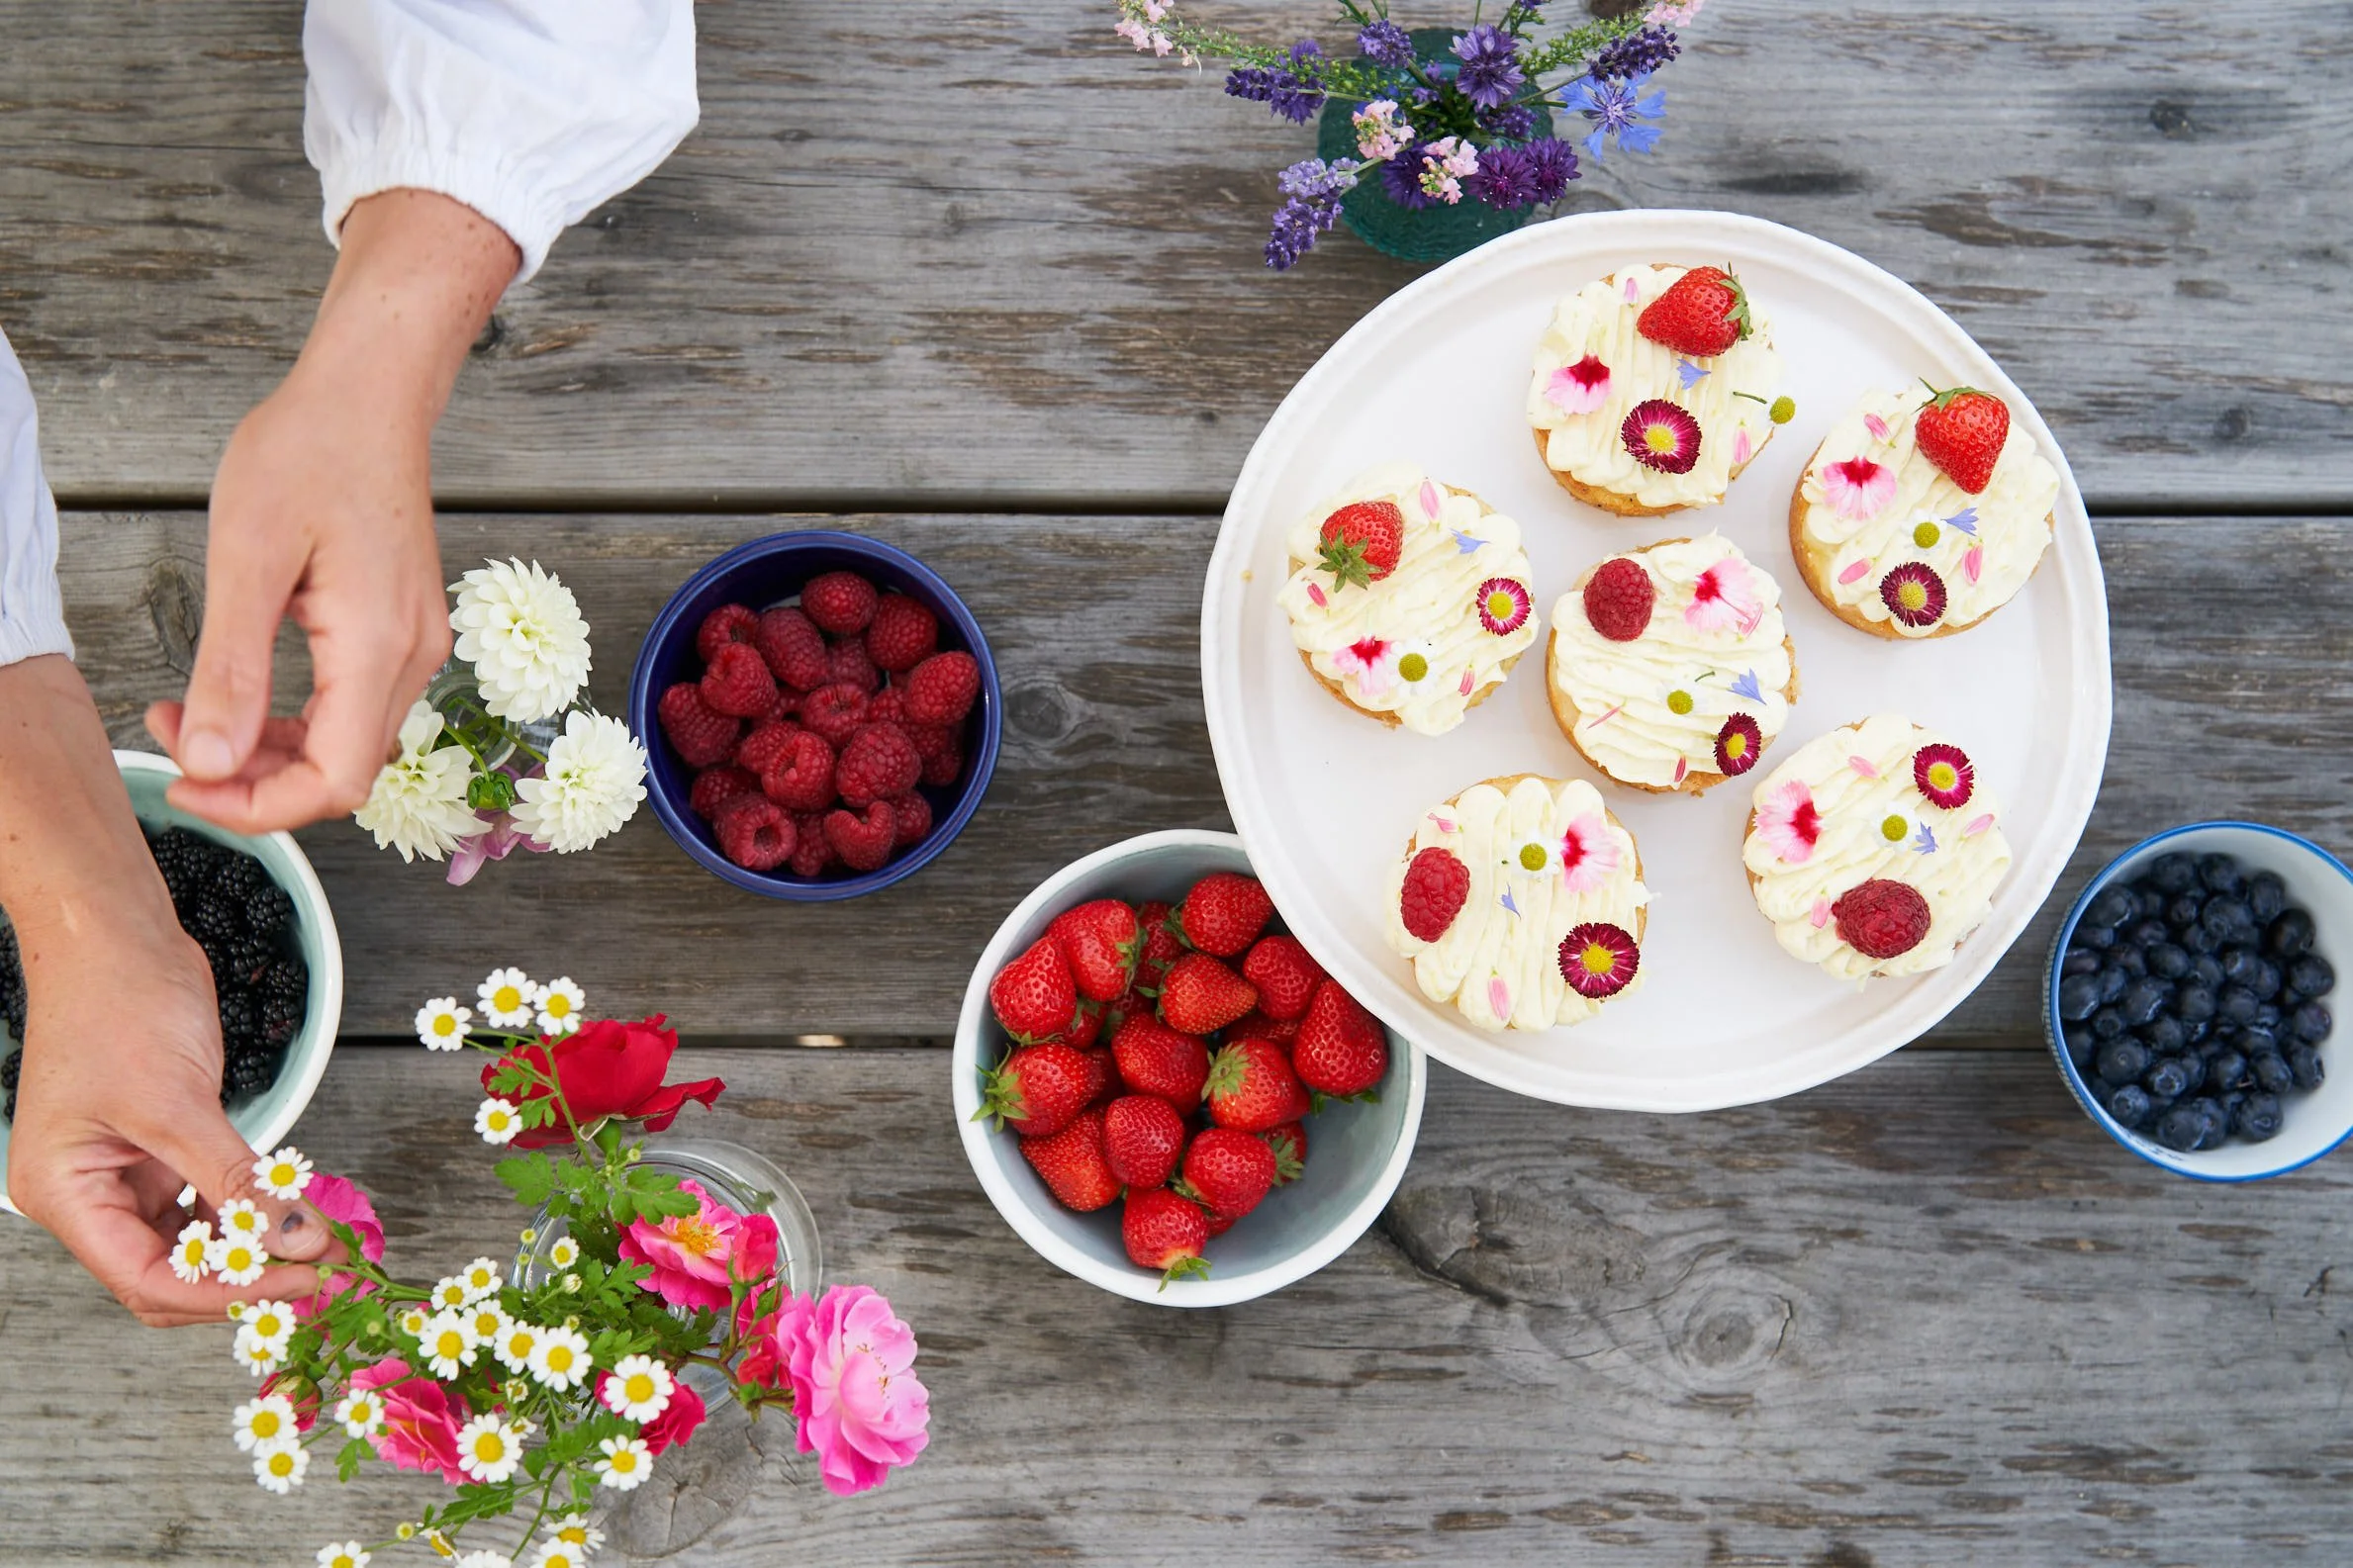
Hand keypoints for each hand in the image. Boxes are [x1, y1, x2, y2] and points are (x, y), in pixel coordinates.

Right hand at [6, 926, 333, 1325]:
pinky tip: (294, 1213)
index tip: (298, 1284)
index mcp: (65, 1195)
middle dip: (244, 1280)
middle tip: (321, 1277)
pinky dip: (251, 1210)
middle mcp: (90, 1194)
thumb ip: (238, 1179)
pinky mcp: (165, 1147)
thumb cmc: (117, 1006)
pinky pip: (209, 1200)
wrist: (117, 937)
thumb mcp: (177, 1103)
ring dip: (256, 1249)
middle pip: (170, 1275)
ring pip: (195, 1242)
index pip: (146, 1280)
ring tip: (321, 1249)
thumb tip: (297, 1241)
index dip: (225, 1293)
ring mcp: (127, 1172)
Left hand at [148, 188, 519, 833]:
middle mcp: (412, 658)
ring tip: (196, 711)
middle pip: (343, 773)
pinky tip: (243, 690)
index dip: (259, 807)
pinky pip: (353, 708)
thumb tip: (210, 762)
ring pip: (348, 745)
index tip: (186, 784)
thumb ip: (231, 669)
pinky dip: (295, 720)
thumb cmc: (311, 453)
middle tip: (174, 736)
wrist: (371, 398)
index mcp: (377, 646)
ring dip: (270, 751)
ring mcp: (415, 646)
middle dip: (253, 779)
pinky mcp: (403, 632)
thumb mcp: (248, 559)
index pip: (334, 780)